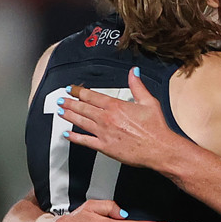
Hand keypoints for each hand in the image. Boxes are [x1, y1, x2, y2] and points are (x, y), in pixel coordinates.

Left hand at [59, 69, 178, 169]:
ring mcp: (104, 133)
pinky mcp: (105, 147)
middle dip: (69, 102)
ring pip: (81, 122)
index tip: (71, 89)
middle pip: (83, 108)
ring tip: (61, 111)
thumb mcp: (149, 102)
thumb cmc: (156, 128)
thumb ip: (137, 86)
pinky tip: (67, 134)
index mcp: (116, 106)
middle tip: (61, 99)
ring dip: (69, 116)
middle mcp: (107, 118)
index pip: (91, 95)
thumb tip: (133, 72)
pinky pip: (85, 141)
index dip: (79, 91)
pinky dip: (74, 137)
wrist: (159, 149)